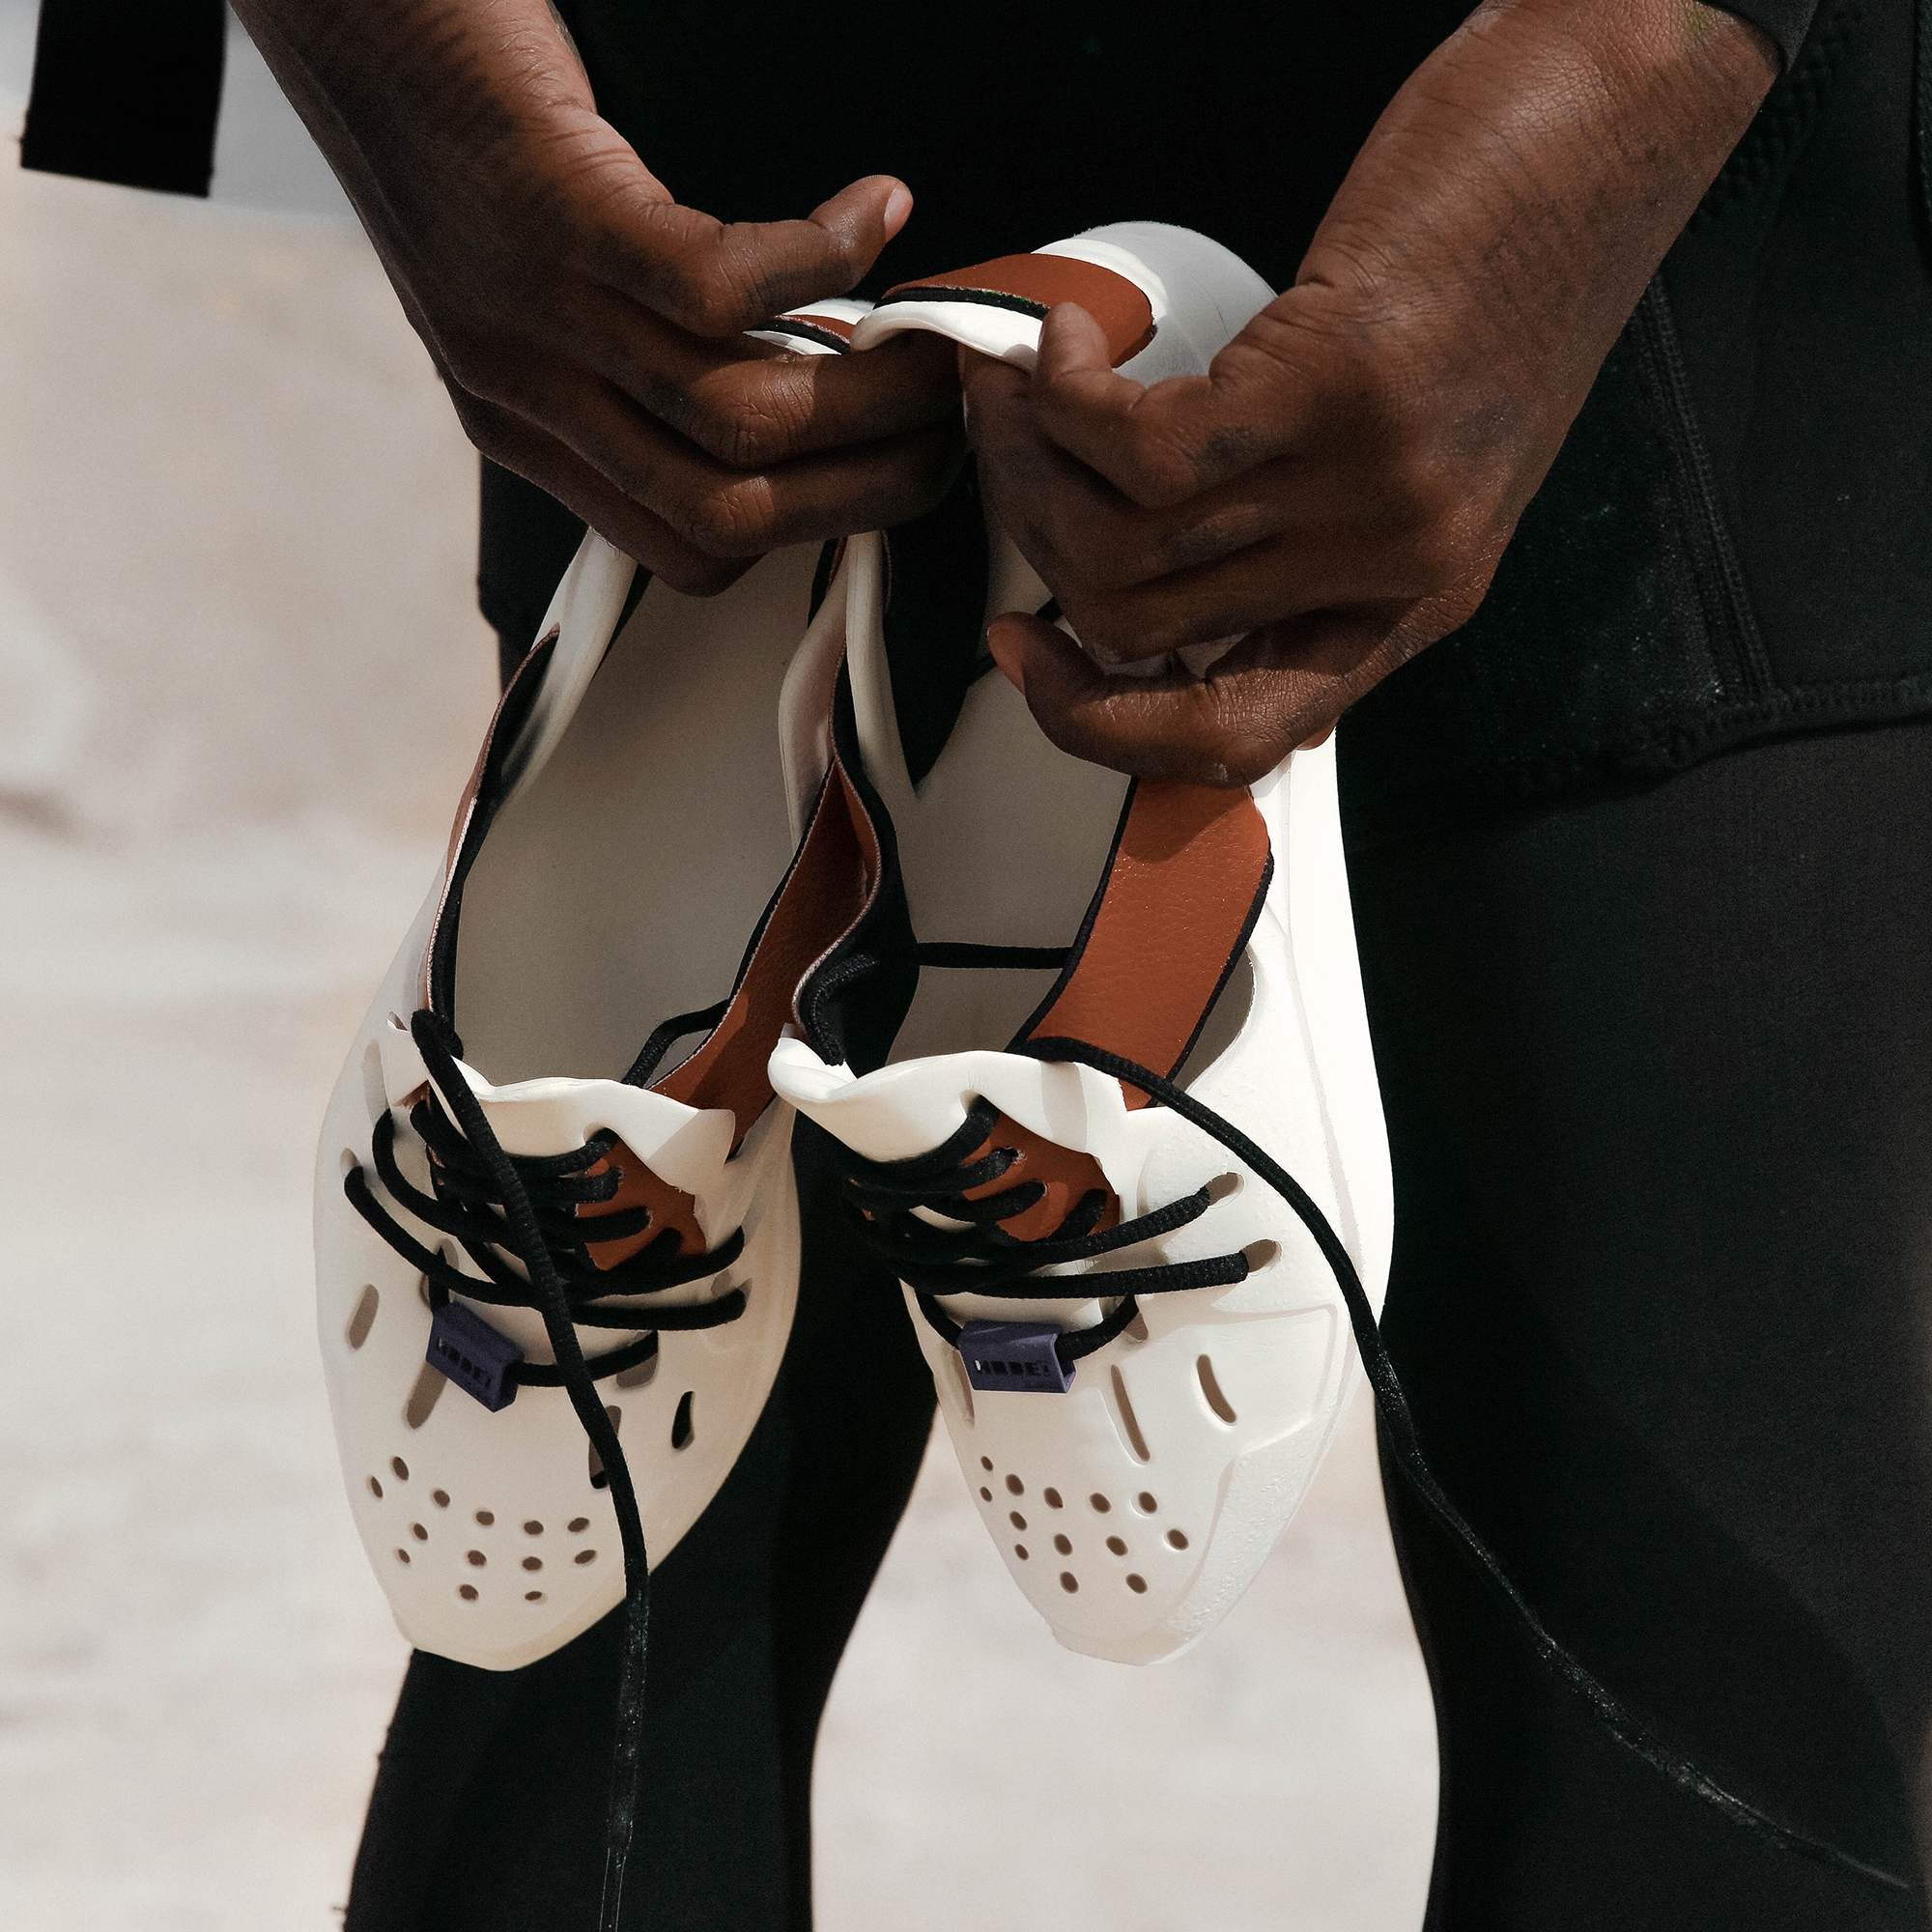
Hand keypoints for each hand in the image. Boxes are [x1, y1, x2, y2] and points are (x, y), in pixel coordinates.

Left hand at [232, 0, 962, 591]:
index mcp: (527, 424)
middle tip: (946, 426)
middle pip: (732, 512)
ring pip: (739, 418)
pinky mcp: (555, 205)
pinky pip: (721, 285)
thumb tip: (786, 385)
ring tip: (930, 342)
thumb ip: (625, 360)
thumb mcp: (531, 284)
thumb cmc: (455, 120)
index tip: (882, 468)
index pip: (693, 551)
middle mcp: (527, 392)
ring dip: (868, 388)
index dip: (812, 527)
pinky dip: (823, 258)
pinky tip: (871, 210)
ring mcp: (536, 307)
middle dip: (868, 486)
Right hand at [969, 0, 1778, 783]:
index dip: (1100, 723)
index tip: (1030, 651)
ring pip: (1126, 544)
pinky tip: (1065, 348)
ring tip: (1017, 392)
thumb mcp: (1419, 452)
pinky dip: (1067, 400)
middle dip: (1036, 543)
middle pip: (1140, 627)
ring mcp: (1372, 488)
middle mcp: (1395, 568)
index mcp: (1412, 603)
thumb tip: (1145, 566)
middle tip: (1009, 458)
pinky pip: (1140, 447)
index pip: (1235, 739)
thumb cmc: (1508, 268)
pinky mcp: (1341, 386)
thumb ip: (1309, 535)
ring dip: (1030, 463)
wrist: (1604, 134)